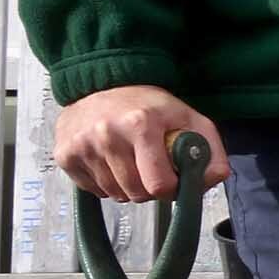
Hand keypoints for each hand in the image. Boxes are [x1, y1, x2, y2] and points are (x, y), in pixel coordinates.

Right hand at [59, 83, 223, 203]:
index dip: (171, 188)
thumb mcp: (189, 119)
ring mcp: (82, 145)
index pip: (159, 185)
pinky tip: (111, 161)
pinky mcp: (64, 155)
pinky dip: (106, 183)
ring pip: (115, 194)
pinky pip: (94, 190)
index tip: (172, 177)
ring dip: (128, 186)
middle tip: (151, 166)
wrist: (102, 83)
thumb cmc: (149, 105)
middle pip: (136, 193)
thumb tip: (214, 178)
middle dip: (149, 188)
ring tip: (131, 160)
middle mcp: (107, 134)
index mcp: (141, 123)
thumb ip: (210, 150)